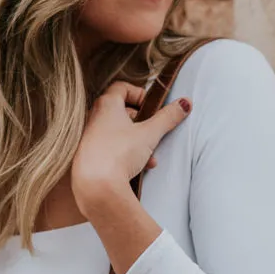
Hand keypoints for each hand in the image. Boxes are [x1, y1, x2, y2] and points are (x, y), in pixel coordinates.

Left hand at [71, 80, 190, 204]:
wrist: (96, 186)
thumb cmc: (118, 153)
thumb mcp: (149, 134)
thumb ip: (168, 117)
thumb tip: (185, 103)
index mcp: (106, 105)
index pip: (122, 87)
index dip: (140, 94)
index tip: (152, 107)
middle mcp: (94, 117)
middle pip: (121, 111)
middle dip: (142, 122)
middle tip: (153, 130)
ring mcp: (90, 137)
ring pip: (118, 132)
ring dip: (137, 141)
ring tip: (150, 155)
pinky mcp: (89, 155)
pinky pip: (111, 148)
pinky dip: (126, 153)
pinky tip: (140, 167)